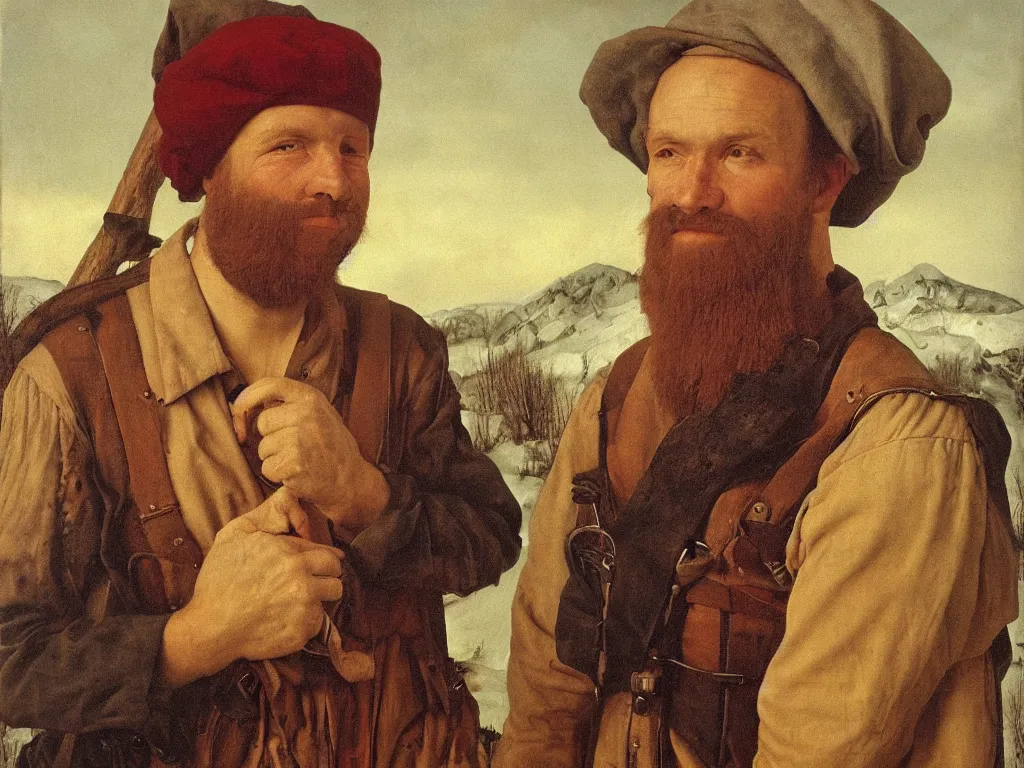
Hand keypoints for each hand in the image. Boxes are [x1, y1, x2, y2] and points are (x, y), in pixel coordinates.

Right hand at [160, 488, 344, 686]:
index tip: (311, 566)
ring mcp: (303, 607)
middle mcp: (301, 578)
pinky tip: (285, 618)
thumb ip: (266, 512)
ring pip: (332, 597)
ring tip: (295, 600)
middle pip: (337, 574)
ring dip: (319, 597)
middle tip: (304, 582)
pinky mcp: (302, 632)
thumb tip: (292, 494)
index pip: (328, 553)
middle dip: (324, 576)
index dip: (320, 559)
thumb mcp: (235, 535)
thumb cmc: (219, 580)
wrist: (209, 628)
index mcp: (289, 553)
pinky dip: (306, 621)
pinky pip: (318, 623)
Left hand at [230, 377, 389, 532]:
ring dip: (274, 459)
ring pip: (263, 448)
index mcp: (311, 398)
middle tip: (291, 448)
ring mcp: (301, 438)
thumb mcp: (320, 415)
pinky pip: (268, 468)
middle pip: (262, 422)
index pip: (270, 385)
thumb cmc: (331, 448)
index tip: (239, 409)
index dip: (248, 396)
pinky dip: (277, 475)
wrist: (351, 481)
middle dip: (270, 438)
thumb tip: (249, 402)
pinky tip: (296, 474)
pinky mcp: (295, 462)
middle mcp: (306, 413)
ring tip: (297, 461)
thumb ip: (292, 405)